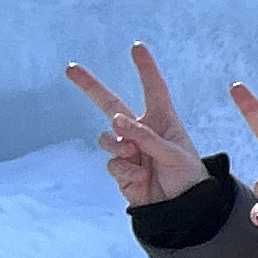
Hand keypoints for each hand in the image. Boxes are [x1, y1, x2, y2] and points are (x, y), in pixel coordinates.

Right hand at [63, 42, 203, 206]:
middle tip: (70, 68)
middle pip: (110, 104)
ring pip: (106, 137)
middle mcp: (141, 130)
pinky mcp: (120, 170)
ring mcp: (128, 149)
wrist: (182, 210)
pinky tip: (139, 178)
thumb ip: (147, 137)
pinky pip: (111, 163)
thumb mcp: (175, 154)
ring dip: (115, 144)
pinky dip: (122, 169)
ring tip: (131, 154)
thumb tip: (117, 121)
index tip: (137, 47)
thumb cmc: (188, 177)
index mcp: (162, 120)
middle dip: (90, 86)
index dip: (145, 68)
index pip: (153, 89)